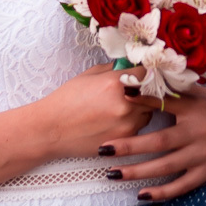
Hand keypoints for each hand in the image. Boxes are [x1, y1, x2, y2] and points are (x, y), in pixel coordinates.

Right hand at [34, 63, 152, 158]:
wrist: (52, 129)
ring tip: (120, 108)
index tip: (142, 74)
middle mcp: (126, 103)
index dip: (145, 73)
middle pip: (152, 93)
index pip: (147, 73)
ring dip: (141, 108)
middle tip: (134, 91)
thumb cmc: (66, 100)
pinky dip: (132, 123)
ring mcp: (128, 123)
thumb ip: (112, 69)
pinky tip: (114, 121)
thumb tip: (128, 65)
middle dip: (145, 91)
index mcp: (116, 82)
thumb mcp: (88, 76)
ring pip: (149, 112)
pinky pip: (139, 128)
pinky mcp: (126, 139)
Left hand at [99, 86, 205, 200]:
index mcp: (194, 108)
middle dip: (129, 145)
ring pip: (165, 166)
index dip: (142, 97)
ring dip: (138, 171)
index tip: (119, 91)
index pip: (164, 102)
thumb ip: (176, 88)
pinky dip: (162, 192)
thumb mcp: (202, 93)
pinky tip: (141, 195)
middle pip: (159, 141)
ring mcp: (201, 155)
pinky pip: (182, 186)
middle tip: (103, 147)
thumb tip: (145, 73)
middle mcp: (197, 132)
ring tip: (112, 173)